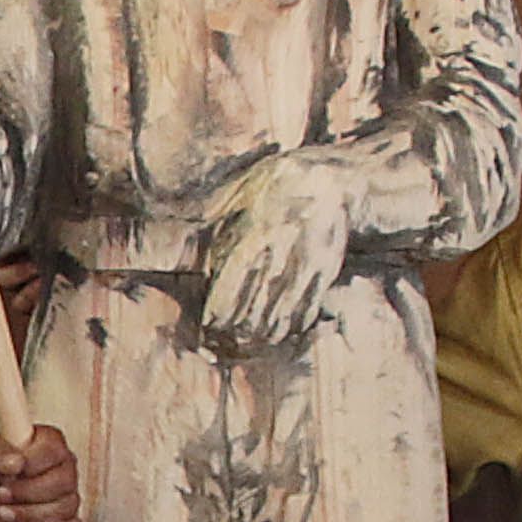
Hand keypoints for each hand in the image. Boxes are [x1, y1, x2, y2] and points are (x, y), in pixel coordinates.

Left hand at [199, 153, 367, 358]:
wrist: (331, 176)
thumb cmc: (276, 183)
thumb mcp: (242, 189)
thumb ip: (218, 216)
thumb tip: (191, 242)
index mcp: (258, 228)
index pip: (236, 278)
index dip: (222, 306)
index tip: (210, 325)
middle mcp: (284, 248)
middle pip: (259, 299)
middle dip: (240, 327)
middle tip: (226, 342)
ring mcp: (309, 260)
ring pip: (285, 308)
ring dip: (267, 331)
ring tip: (251, 344)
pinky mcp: (328, 267)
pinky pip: (311, 303)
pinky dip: (297, 323)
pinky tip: (284, 333)